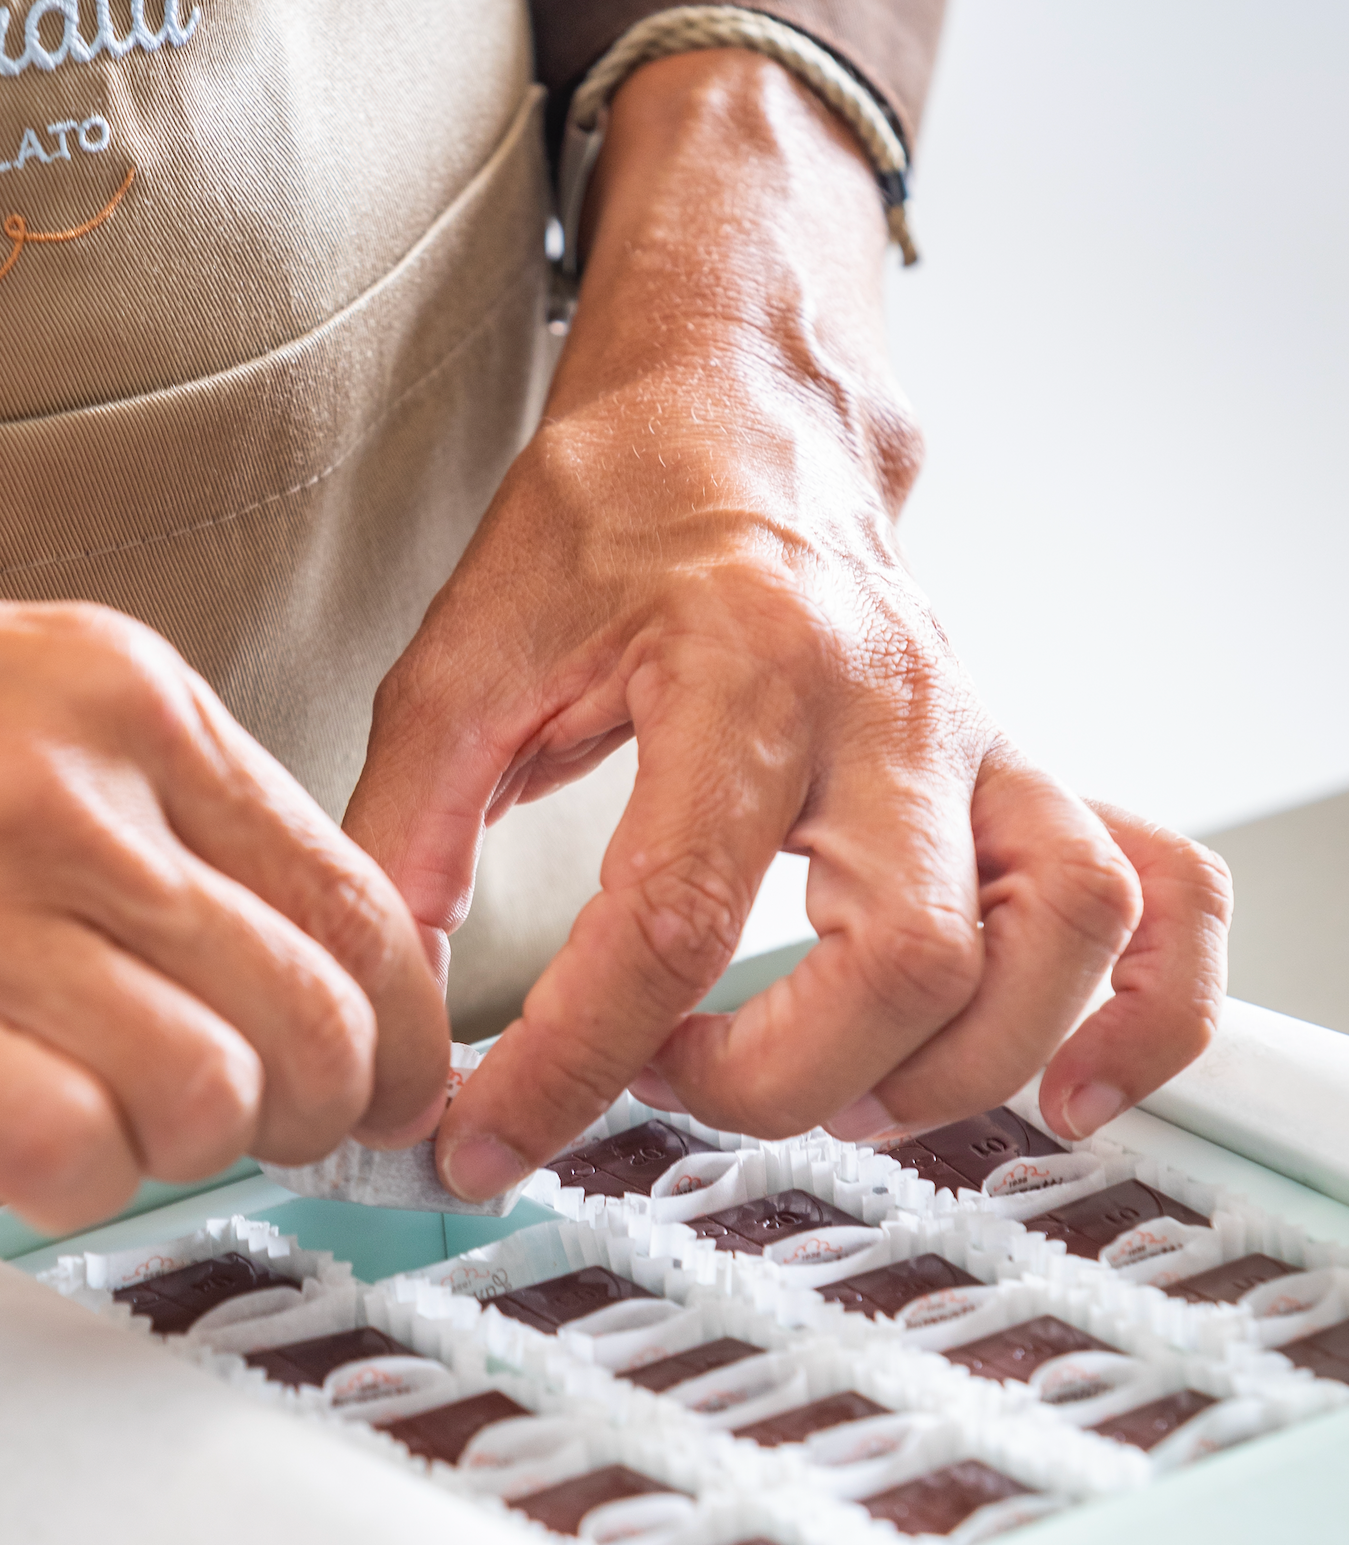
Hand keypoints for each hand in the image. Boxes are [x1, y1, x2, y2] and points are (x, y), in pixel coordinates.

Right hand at [0, 535, 447, 1230]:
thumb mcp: (49, 696)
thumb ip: (186, 808)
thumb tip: (304, 943)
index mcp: (142, 714)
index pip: (356, 898)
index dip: (411, 1023)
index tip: (404, 1078)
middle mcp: (80, 802)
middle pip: (312, 1013)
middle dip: (331, 1109)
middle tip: (296, 1128)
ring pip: (209, 1094)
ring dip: (202, 1148)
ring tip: (146, 1125)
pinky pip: (70, 1153)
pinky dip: (88, 1183)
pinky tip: (52, 1150)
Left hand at [344, 50, 1230, 1197]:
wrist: (739, 406)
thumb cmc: (612, 510)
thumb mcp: (466, 658)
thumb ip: (408, 831)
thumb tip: (386, 1003)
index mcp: (739, 661)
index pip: (669, 921)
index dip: (566, 1066)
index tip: (488, 1138)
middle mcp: (891, 701)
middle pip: (899, 960)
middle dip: (768, 1084)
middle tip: (665, 1082)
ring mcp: (983, 732)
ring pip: (1052, 940)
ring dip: (942, 1070)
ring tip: (826, 1088)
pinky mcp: (1025, 761)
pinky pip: (1157, 897)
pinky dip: (1136, 1019)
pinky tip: (1061, 1093)